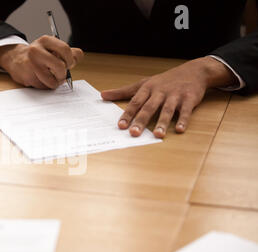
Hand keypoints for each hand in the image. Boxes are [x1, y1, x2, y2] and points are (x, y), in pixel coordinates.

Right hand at [0, 35, 83, 88]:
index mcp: (45, 41)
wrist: (16, 60)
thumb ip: (69, 52)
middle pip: (61, 67)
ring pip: (54, 81)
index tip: (68, 63)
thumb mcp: (53, 48)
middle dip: (63, 74)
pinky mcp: (28, 77)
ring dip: (55, 82)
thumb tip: (77, 58)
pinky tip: (40, 78)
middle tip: (60, 73)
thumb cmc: (39, 56)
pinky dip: (46, 85)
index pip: (66, 50)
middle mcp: (36, 51)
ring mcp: (31, 65)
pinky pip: (45, 87)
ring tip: (50, 77)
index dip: (71, 60)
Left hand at [101, 57, 236, 137]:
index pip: (135, 102)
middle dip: (141, 121)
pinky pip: (185, 111)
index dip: (127, 114)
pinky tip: (180, 130)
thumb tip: (102, 95)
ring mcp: (175, 96)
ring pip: (167, 110)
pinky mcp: (189, 99)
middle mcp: (160, 92)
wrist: (194, 71)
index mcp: (148, 89)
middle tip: (134, 133)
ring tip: (157, 135)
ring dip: (162, 122)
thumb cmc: (165, 80)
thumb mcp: (143, 83)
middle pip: (149, 107)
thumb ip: (123, 91)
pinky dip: (183, 120)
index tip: (121, 125)